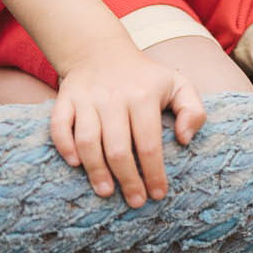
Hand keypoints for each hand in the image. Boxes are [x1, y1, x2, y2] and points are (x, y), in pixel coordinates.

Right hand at [50, 39, 206, 205]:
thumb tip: (184, 140)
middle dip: (127, 180)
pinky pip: (59, 126)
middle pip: (117, 148)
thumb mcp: (177, 85)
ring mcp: (86, 98)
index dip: (153, 173)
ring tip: (106, 192)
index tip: (158, 194)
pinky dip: (64, 146)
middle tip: (135, 202)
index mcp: (143, 95)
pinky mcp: (65, 99)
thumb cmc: (144, 77)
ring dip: (96, 170)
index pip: (149, 143)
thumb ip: (193, 110)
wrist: (100, 50)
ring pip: (87, 141)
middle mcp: (113, 97)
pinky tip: (75, 164)